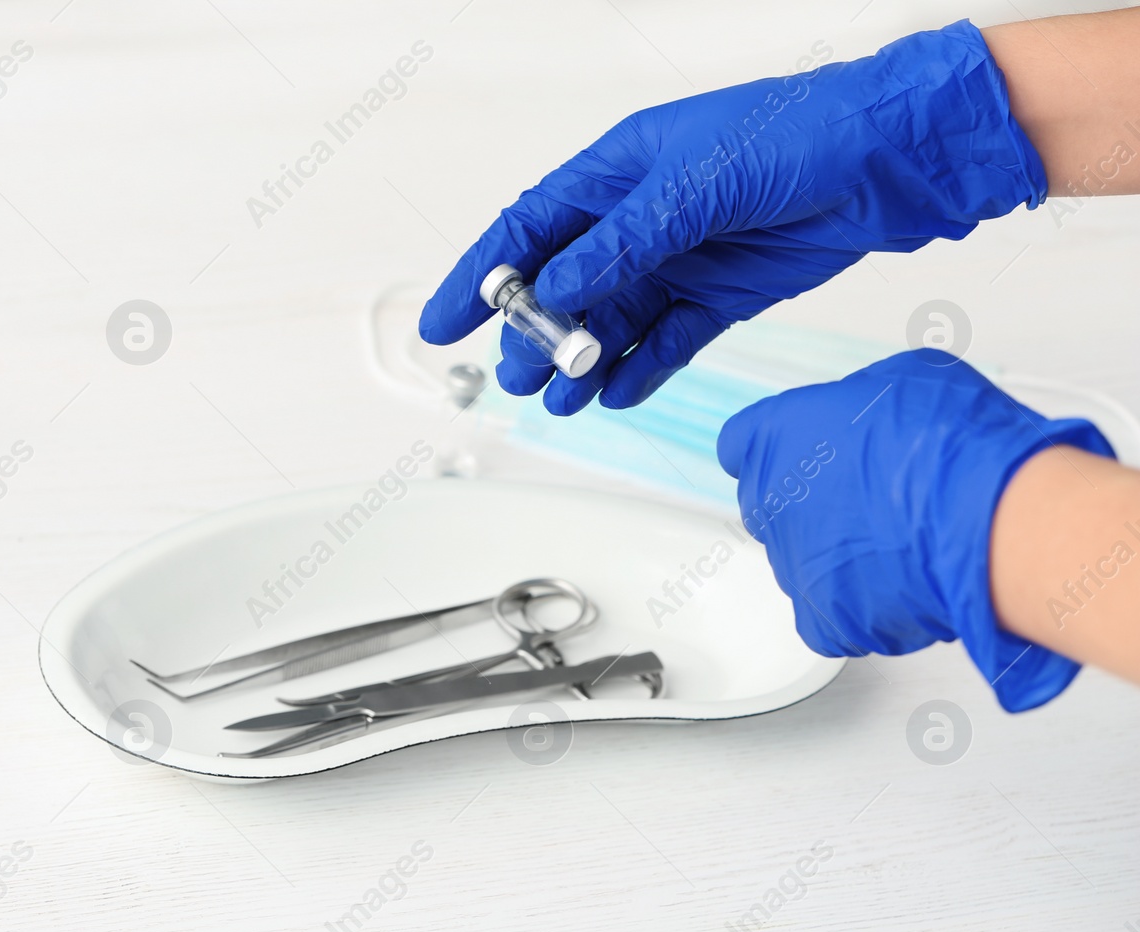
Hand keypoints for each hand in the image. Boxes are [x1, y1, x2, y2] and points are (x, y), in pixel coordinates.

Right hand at [419, 21, 1045, 414]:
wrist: (889, 157)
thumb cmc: (798, 132)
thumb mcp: (694, 183)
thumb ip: (621, 241)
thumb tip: (556, 287)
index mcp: (618, 172)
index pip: (527, 230)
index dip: (480, 278)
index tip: (443, 323)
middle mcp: (642, 217)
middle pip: (564, 286)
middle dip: (534, 334)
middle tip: (517, 376)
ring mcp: (680, 257)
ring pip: (611, 322)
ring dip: (583, 361)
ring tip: (561, 398)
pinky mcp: (721, 294)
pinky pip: (667, 340)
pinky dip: (642, 369)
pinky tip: (620, 392)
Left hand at [715, 350, 1112, 710]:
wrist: (989, 517)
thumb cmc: (952, 444)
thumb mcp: (904, 379)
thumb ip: (861, 404)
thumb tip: (868, 419)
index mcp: (775, 436)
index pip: (741, 444)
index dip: (777, 448)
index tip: (799, 453)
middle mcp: (772, 502)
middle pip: (771, 505)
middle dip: (810, 502)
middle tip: (867, 498)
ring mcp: (794, 564)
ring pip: (801, 562)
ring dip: (838, 555)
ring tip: (900, 541)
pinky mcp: (825, 617)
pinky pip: (825, 619)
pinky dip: (855, 610)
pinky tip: (894, 588)